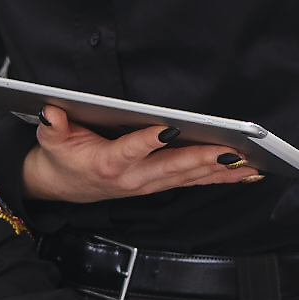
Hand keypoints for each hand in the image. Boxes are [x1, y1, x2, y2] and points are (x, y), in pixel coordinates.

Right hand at [19, 107, 262, 204]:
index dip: (149, 140)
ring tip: (247, 163)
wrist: (60, 187)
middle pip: (171, 167)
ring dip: (218, 172)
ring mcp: (147, 184)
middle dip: (202, 160)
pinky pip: (192, 183)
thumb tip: (52, 112)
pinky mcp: (157, 185)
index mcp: (107, 164)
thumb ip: (52, 126)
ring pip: (188, 178)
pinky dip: (218, 178)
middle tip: (229, 151)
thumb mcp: (50, 141)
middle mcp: (132, 178)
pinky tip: (242, 173)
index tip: (170, 129)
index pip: (130, 150)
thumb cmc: (61, 158)